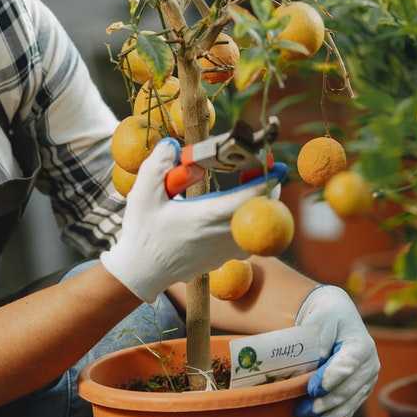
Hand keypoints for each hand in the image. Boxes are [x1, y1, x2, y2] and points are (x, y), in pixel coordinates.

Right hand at [101, 138, 286, 302]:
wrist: (141, 271)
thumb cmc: (143, 233)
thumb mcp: (142, 194)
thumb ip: (158, 165)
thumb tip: (173, 145)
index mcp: (207, 216)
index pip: (249, 198)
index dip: (266, 181)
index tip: (275, 166)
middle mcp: (222, 235)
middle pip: (261, 212)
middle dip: (267, 189)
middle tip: (261, 171)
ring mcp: (226, 251)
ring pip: (257, 227)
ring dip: (258, 207)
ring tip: (249, 188)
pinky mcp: (223, 259)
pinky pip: (247, 239)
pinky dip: (248, 223)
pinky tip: (233, 212)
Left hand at [293, 285, 379, 416]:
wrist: (337, 315)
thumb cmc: (325, 316)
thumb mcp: (319, 320)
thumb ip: (316, 341)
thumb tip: (310, 369)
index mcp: (361, 345)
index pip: (347, 365)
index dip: (330, 379)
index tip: (312, 389)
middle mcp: (369, 365)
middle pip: (347, 390)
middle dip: (324, 403)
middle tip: (301, 412)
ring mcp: (367, 380)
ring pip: (348, 404)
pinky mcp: (360, 390)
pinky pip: (349, 409)